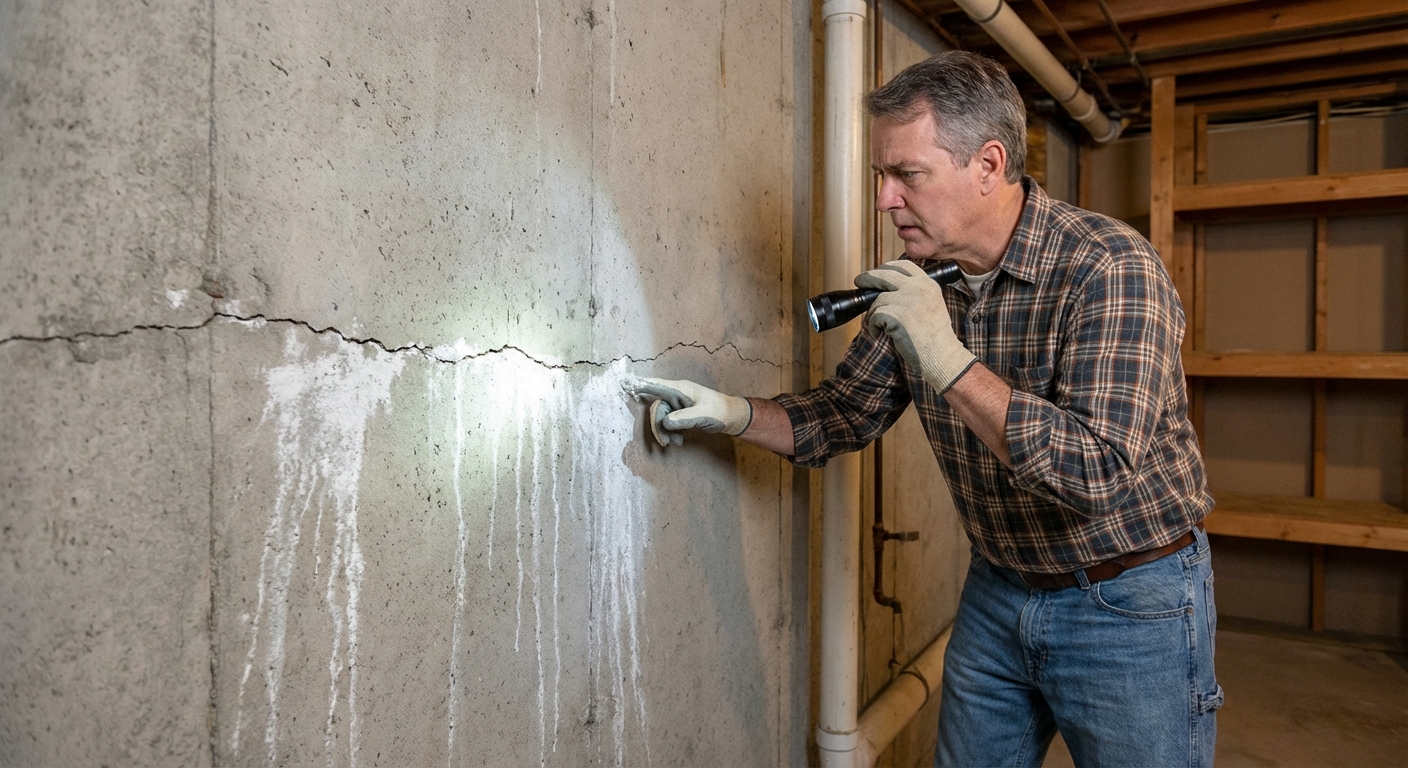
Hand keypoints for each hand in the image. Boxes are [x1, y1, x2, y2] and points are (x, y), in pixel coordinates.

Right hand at [622, 377, 753, 446]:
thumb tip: (665, 422)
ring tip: (676, 442)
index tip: (624, 382)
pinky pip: (667, 423)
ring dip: (665, 432)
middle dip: (658, 426)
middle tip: (664, 442)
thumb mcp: (702, 414)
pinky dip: (670, 433)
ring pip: (661, 418)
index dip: (640, 384)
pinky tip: (679, 440)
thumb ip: (683, 418)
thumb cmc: (719, 411)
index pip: (656, 385)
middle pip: (657, 408)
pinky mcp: (679, 413)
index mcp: (680, 389)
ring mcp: (677, 404)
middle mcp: (676, 394)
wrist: (731, 417)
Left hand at [854, 259, 976, 392]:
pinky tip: (880, 334)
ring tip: (880, 326)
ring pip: (878, 300)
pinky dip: (873, 326)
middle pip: (885, 274)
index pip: (904, 266)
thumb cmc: (935, 337)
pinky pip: (874, 316)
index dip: (888, 267)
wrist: (941, 354)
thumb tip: (888, 290)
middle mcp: (918, 288)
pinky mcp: (895, 314)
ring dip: (874, 313)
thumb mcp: (931, 305)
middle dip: (868, 277)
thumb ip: (916, 293)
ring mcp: (906, 300)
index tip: (878, 271)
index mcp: (928, 284)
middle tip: (859, 281)